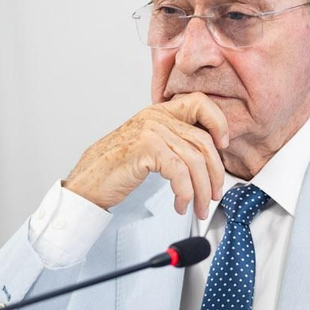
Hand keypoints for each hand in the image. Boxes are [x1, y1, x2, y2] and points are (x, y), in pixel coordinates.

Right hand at [63, 94, 230, 218]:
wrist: (86, 183)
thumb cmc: (115, 168)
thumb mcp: (149, 147)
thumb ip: (174, 142)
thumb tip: (207, 158)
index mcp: (159, 112)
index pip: (200, 102)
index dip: (219, 122)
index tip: (223, 145)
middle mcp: (156, 117)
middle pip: (203, 140)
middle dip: (214, 173)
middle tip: (213, 194)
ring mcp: (150, 130)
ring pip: (195, 160)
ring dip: (200, 190)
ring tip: (197, 207)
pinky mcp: (145, 149)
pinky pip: (180, 172)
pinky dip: (185, 193)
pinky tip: (181, 204)